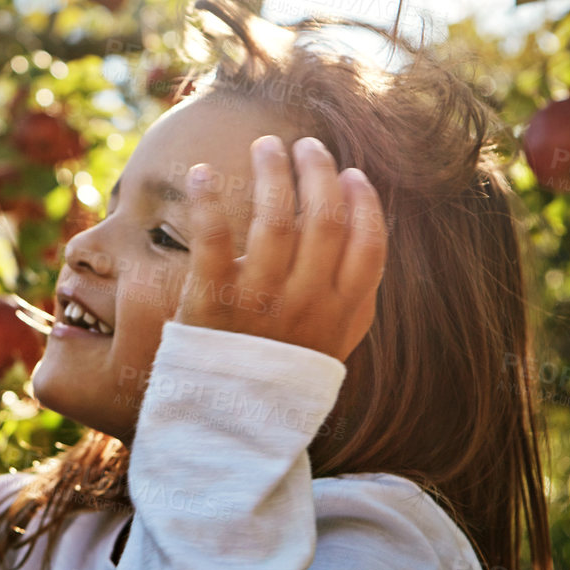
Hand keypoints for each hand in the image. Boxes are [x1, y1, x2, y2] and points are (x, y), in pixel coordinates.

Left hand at [175, 135, 386, 361]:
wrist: (227, 425)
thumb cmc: (281, 375)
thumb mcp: (332, 345)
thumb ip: (355, 299)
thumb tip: (369, 232)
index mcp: (340, 313)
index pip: (369, 244)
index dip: (363, 202)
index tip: (349, 174)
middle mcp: (306, 304)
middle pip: (323, 219)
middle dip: (318, 171)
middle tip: (307, 145)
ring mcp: (259, 301)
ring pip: (274, 218)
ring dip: (273, 170)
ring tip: (267, 145)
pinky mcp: (210, 301)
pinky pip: (212, 238)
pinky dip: (206, 199)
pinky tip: (199, 172)